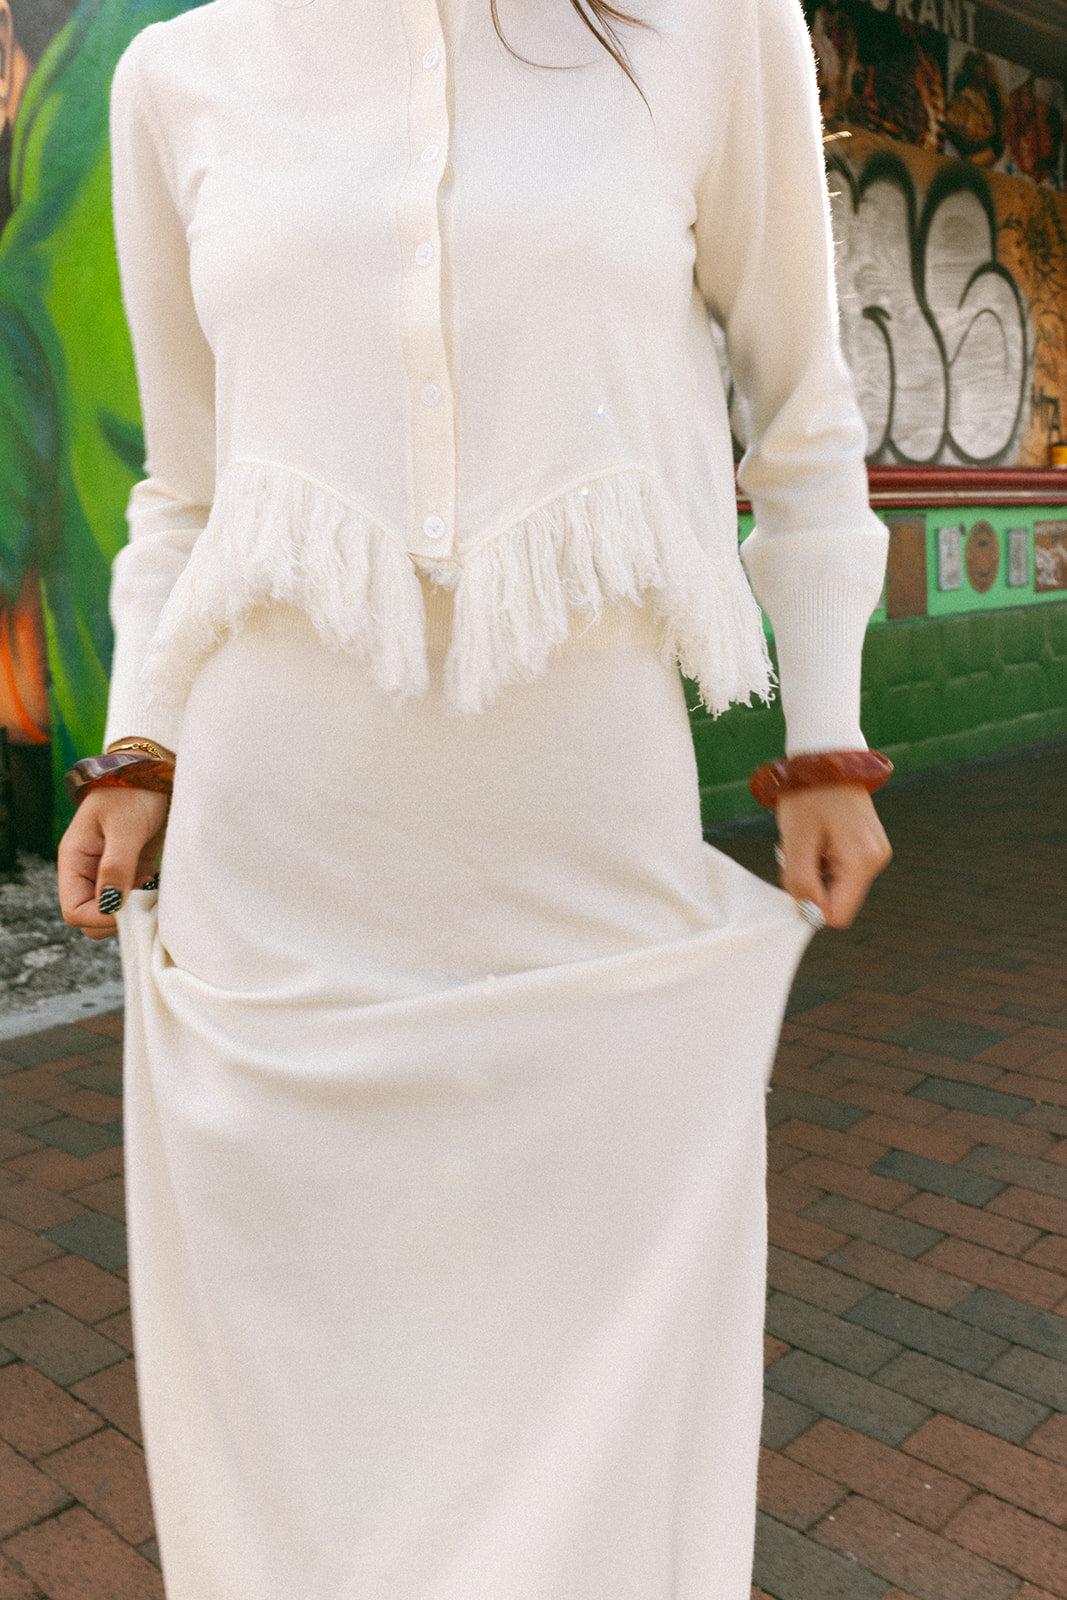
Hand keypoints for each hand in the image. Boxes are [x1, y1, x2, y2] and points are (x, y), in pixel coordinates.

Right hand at [57, 786, 169, 939]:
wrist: (154, 771)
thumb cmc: (134, 791)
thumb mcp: (125, 827)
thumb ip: (116, 866)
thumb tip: (110, 905)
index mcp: (75, 859)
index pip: (74, 911)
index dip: (100, 918)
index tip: (130, 906)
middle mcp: (88, 870)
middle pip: (93, 917)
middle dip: (119, 916)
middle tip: (146, 896)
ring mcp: (109, 871)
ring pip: (115, 910)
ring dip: (136, 907)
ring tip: (156, 885)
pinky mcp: (131, 869)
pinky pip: (134, 898)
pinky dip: (148, 898)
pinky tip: (161, 882)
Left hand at [776, 785, 891, 929]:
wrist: (827, 756)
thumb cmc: (810, 793)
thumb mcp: (796, 839)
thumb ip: (801, 881)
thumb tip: (809, 912)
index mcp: (862, 861)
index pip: (838, 914)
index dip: (811, 906)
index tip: (794, 879)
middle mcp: (875, 860)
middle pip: (837, 900)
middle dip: (811, 885)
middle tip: (798, 852)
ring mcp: (874, 852)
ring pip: (837, 885)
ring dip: (815, 870)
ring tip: (807, 840)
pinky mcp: (868, 846)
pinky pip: (842, 869)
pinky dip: (823, 860)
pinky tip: (816, 837)